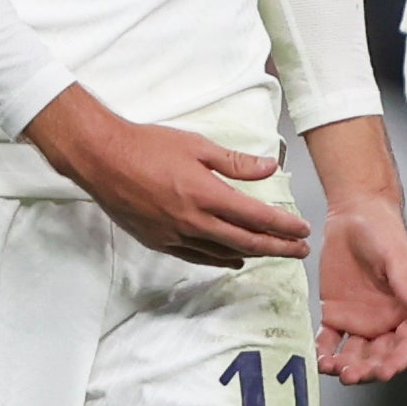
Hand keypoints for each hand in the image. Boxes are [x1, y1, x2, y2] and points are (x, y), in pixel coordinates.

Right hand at [25, 85, 310, 266]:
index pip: (256, 217)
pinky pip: (196, 256)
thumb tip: (270, 169)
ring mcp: (174, 235)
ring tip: (274, 253)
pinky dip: (220, 259)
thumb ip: (236, 162)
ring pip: (222, 252)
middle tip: (300, 250)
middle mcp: (193, 221)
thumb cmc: (150, 146)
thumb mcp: (198, 146)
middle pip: (245, 242)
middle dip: (278, 247)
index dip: (284, 226)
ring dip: (252, 254)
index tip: (304, 230)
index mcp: (206, 195)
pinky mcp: (158, 241)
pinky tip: (233, 259)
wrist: (102, 160)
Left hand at [316, 195, 406, 382]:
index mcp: (405, 308)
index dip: (400, 360)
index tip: (387, 371)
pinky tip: (319, 358)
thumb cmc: (384, 231)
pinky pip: (330, 340)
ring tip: (333, 367)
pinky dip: (324, 353)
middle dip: (368, 370)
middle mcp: (384, 320)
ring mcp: (358, 320)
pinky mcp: (335, 314)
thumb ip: (406, 285)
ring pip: (354, 354)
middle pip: (379, 356)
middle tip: (353, 374)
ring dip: (346, 366)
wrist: (354, 215)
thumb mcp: (396, 257)